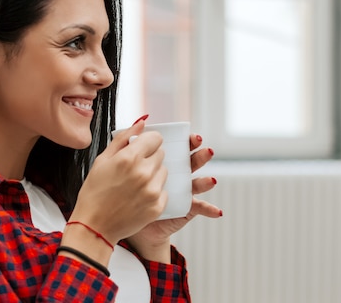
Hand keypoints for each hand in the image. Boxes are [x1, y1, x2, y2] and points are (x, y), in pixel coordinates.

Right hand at [70, 119, 167, 244]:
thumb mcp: (102, 160)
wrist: (94, 226)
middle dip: (149, 158)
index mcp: (129, 158)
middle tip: (134, 169)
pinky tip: (138, 197)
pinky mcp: (157, 206)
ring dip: (153, 174)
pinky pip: (164, 190)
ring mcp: (152, 191)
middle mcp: (143, 173)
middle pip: (161, 154)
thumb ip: (123, 138)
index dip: (148, 142)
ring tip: (136, 184)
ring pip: (164, 171)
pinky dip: (154, 192)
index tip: (141, 148)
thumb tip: (141, 123)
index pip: (155, 138)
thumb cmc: (94, 193)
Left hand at [126, 133, 221, 261]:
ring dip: (206, 179)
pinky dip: (209, 209)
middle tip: (202, 147)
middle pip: (192, 161)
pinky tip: (216, 211)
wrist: (125, 220)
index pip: (179, 147)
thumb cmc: (124, 189)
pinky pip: (198, 207)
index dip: (186, 140)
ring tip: (210, 180)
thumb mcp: (124, 162)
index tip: (188, 135)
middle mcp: (178, 175)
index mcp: (165, 162)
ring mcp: (183, 192)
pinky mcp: (185, 208)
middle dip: (200, 153)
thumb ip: (130, 140)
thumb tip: (141, 120)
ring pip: (198, 182)